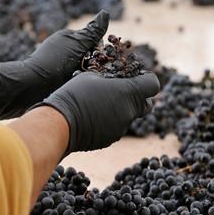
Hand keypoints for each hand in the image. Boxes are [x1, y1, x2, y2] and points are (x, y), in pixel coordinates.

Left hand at [0, 10, 109, 118]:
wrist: (31, 85)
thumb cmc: (54, 62)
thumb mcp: (77, 44)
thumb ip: (93, 32)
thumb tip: (105, 13)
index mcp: (68, 37)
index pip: (93, 41)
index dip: (100, 50)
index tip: (104, 59)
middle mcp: (64, 49)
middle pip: (90, 55)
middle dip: (96, 63)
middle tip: (98, 72)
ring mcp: (60, 65)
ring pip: (84, 69)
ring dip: (89, 74)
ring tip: (90, 81)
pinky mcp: (58, 80)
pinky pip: (76, 79)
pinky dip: (80, 82)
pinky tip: (82, 87)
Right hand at [41, 71, 159, 152]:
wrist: (60, 124)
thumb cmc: (75, 94)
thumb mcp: (92, 76)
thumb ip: (110, 77)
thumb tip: (113, 78)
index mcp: (128, 92)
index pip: (153, 84)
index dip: (147, 79)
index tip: (137, 77)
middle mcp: (129, 112)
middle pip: (147, 105)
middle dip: (140, 97)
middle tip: (123, 91)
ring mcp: (121, 127)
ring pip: (130, 117)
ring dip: (122, 110)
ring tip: (101, 103)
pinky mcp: (111, 139)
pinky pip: (117, 127)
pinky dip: (111, 121)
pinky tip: (93, 116)